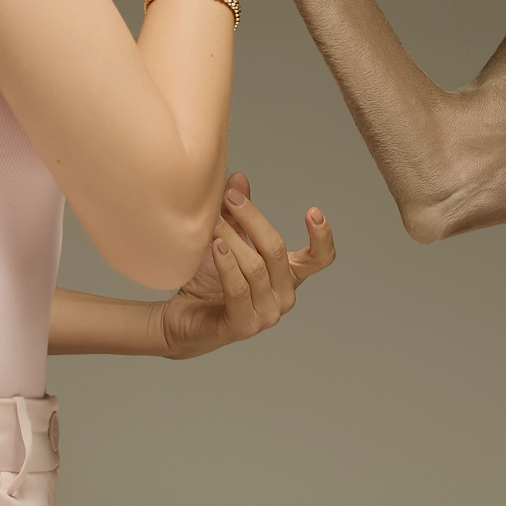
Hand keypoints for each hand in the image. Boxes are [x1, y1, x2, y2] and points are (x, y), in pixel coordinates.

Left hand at [157, 172, 333, 358]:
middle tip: (229, 198)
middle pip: (276, 249)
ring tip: (210, 221)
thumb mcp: (227, 242)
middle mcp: (284, 297)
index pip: (319, 259)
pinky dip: (226, 264)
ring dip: (231, 238)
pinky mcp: (243, 326)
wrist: (183, 320)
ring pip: (255, 267)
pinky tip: (215, 246)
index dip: (322, 236)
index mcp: (288, 276)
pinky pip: (238, 289)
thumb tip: (238, 179)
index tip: (313, 211)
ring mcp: (267, 315)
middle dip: (252, 219)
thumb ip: (237, 215)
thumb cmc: (209, 282)